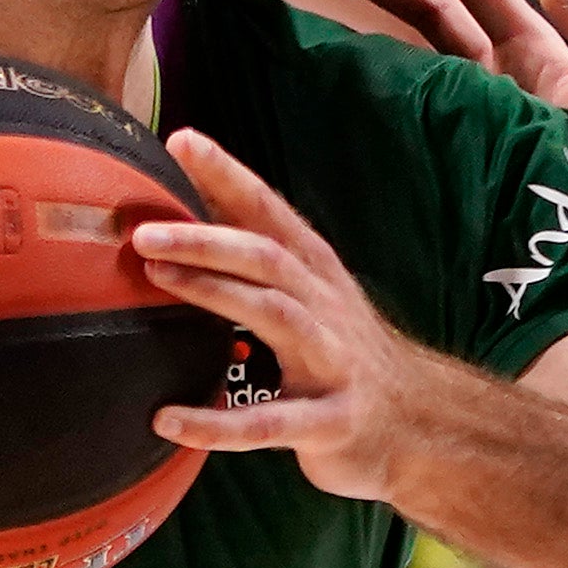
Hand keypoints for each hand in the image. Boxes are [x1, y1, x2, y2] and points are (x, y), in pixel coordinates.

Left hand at [133, 130, 437, 506]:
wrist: (422, 427)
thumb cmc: (342, 356)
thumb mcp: (310, 299)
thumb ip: (257, 264)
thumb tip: (183, 218)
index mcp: (316, 273)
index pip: (269, 212)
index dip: (227, 174)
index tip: (180, 141)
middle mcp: (326, 308)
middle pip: (267, 258)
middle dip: (207, 237)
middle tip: (145, 231)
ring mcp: (332, 363)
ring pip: (275, 316)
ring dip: (215, 292)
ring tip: (157, 279)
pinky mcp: (330, 422)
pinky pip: (267, 423)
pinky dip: (216, 422)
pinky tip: (167, 420)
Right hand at [326, 0, 567, 201]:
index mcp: (529, 47)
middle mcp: (495, 74)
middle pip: (429, 13)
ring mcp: (472, 117)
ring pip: (410, 64)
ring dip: (364, 42)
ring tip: (309, 32)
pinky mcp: (456, 160)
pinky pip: (408, 124)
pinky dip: (373, 108)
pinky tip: (331, 107)